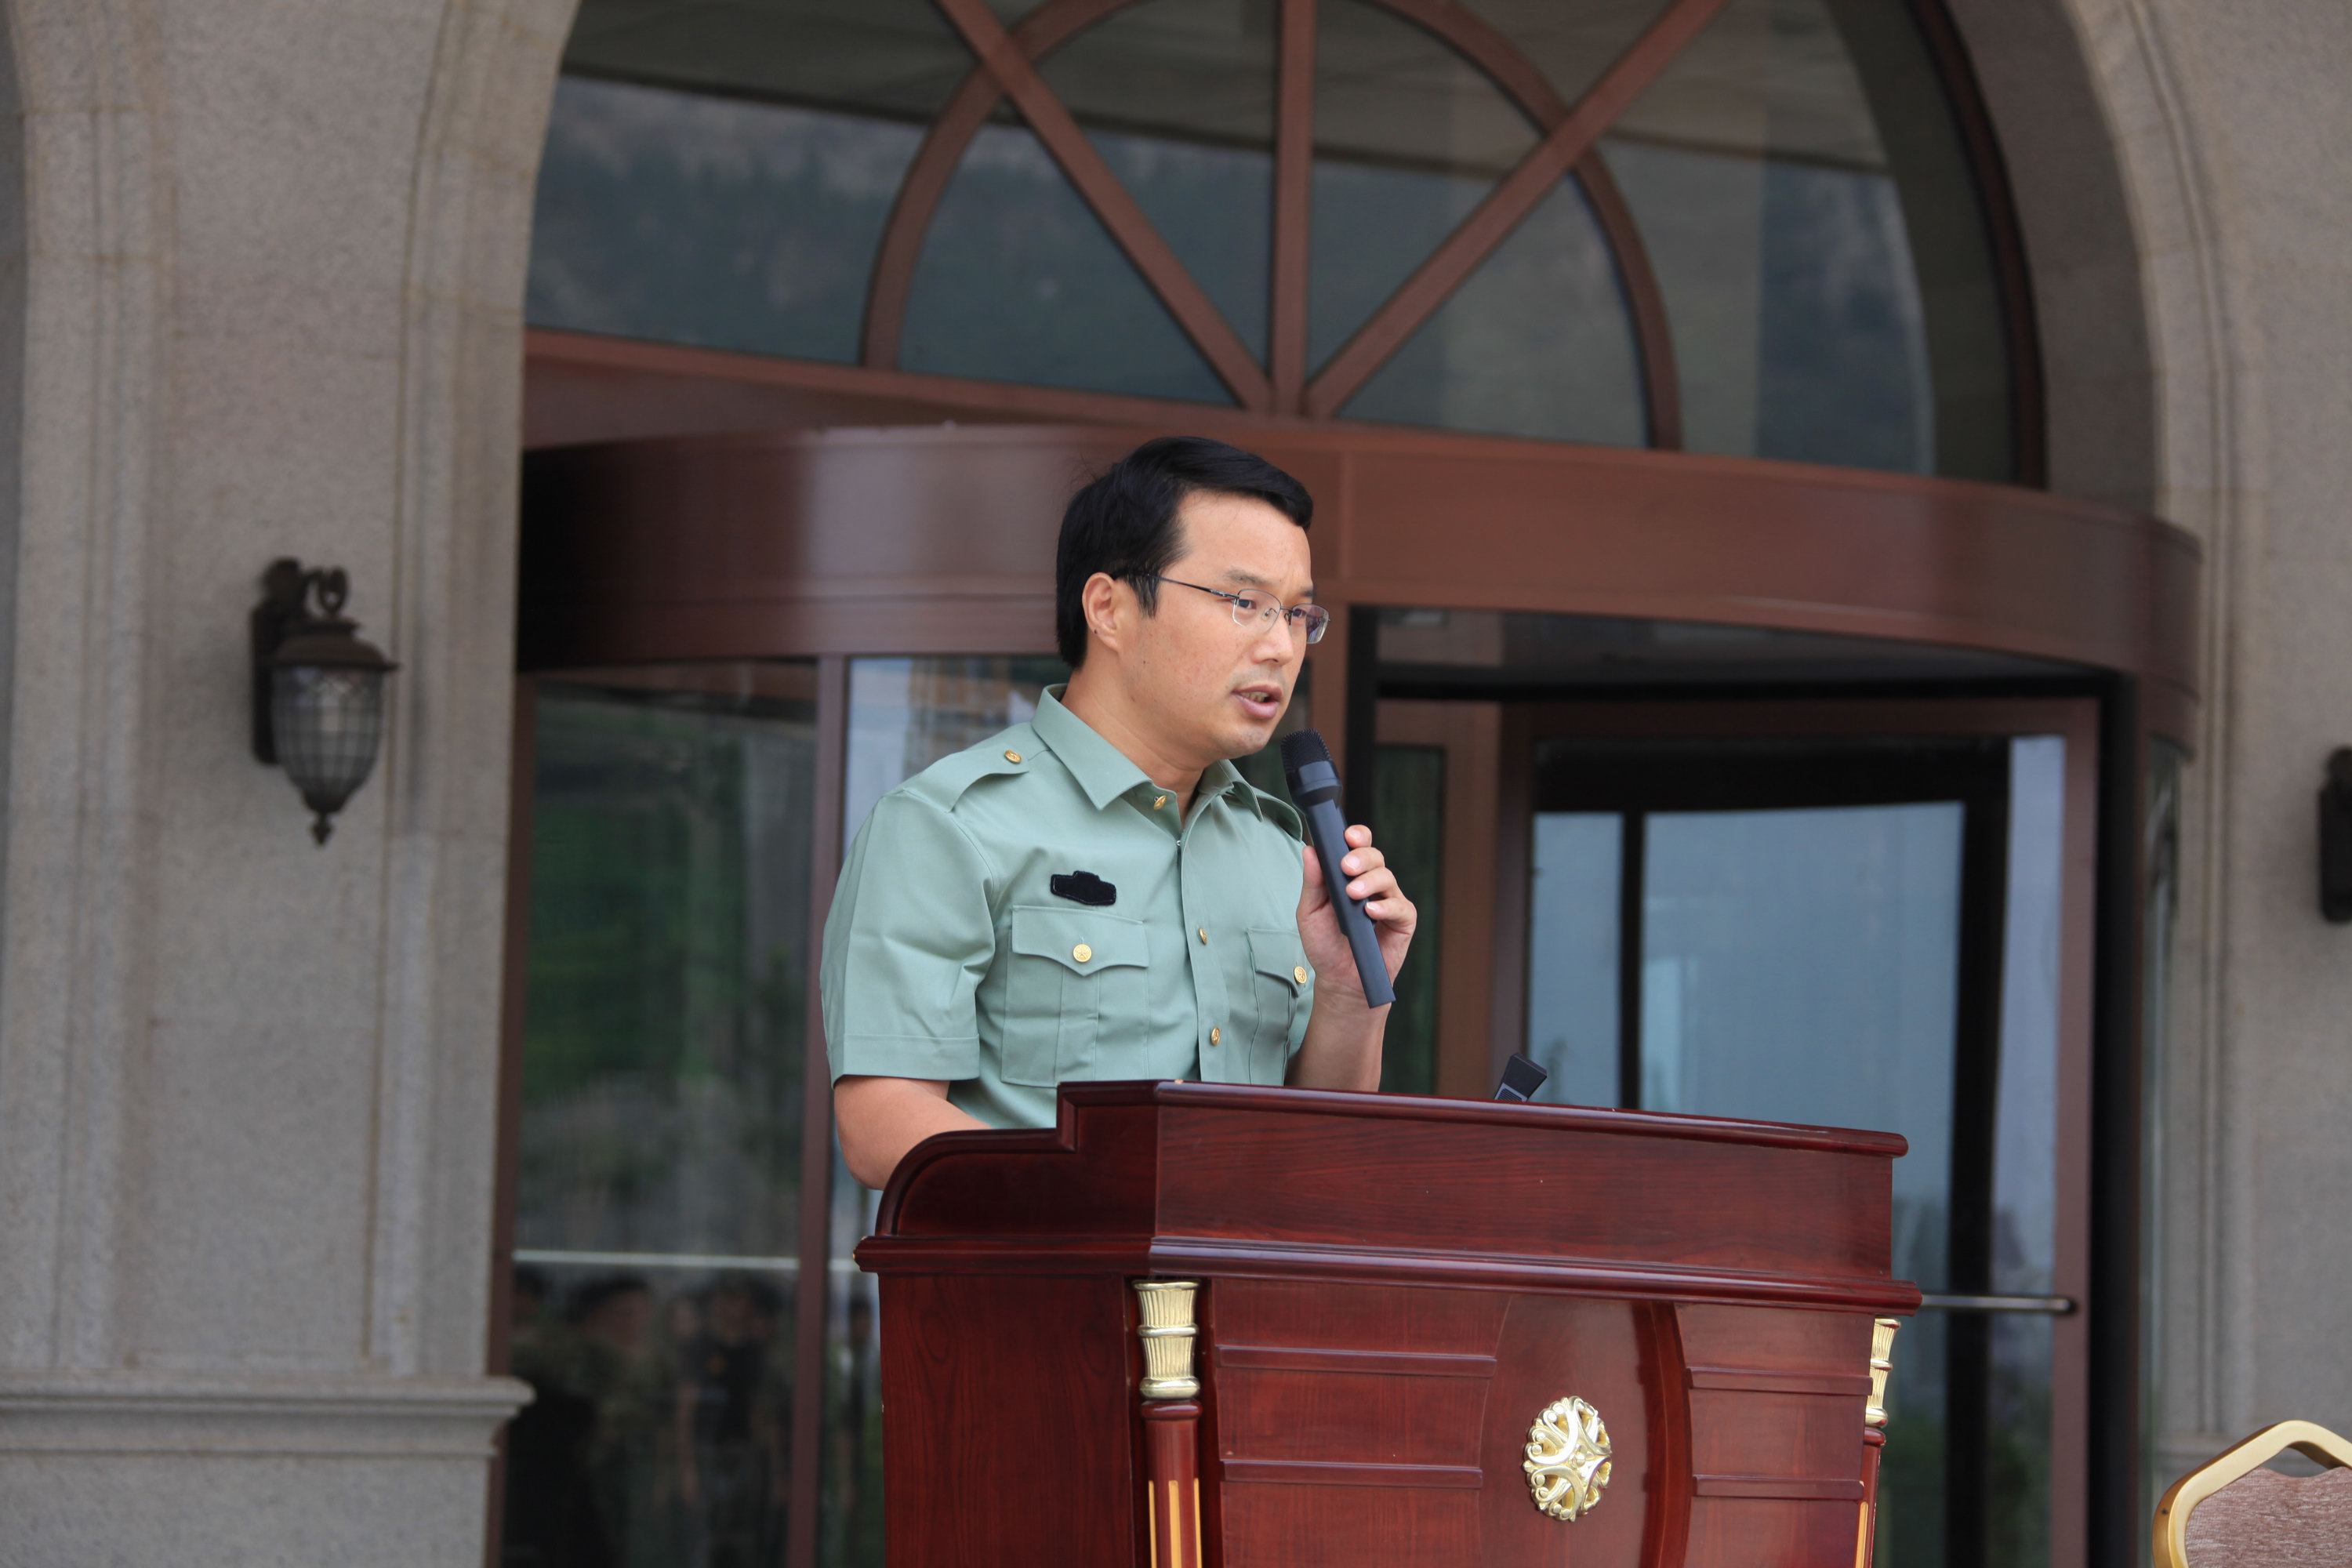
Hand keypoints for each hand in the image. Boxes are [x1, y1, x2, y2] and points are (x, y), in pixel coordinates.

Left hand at [1296, 824, 1416, 1009]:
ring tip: (1353, 894)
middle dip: (1361, 857)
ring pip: (1387, 877)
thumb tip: (1310, 850)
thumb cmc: (1325, 944)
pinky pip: (1400, 907)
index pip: (1359, 846)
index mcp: (1351, 876)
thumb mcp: (1310, 912)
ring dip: (1370, 882)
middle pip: (1375, 857)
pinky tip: (1371, 912)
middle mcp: (1373, 884)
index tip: (1347, 835)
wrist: (1339, 979)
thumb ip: (1313, 882)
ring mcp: (1389, 901)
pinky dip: (1386, 907)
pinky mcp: (1403, 922)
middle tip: (1345, 867)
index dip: (1357, 836)